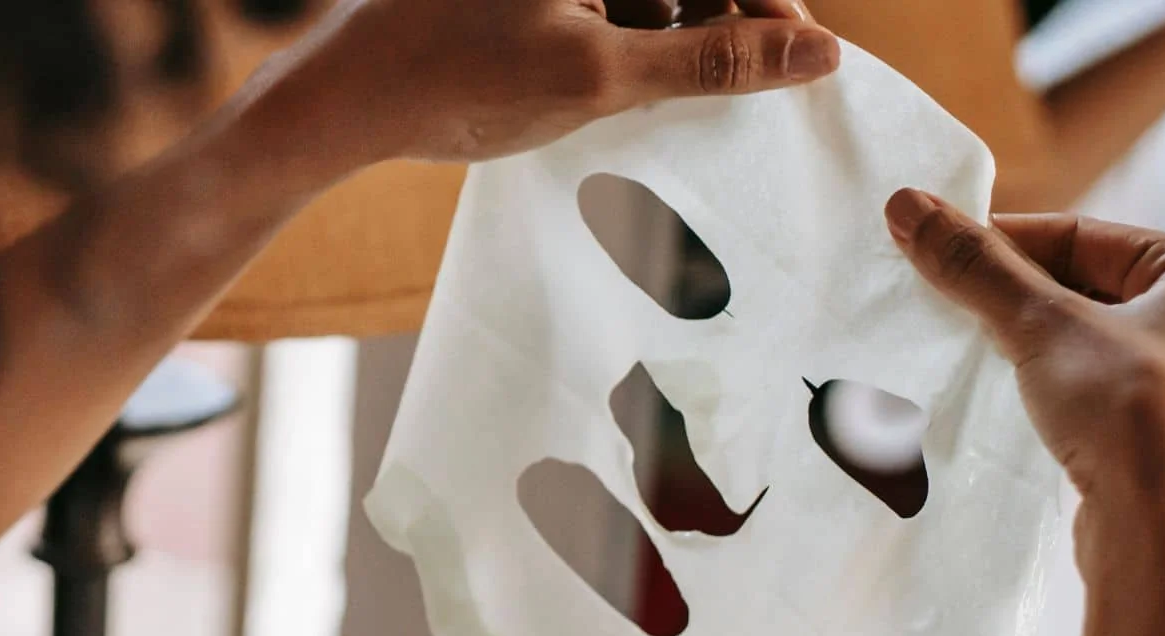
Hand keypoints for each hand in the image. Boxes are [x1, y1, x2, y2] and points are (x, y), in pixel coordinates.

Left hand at [250, 0, 838, 173]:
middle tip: (746, 87)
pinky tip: (636, 87)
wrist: (349, 97)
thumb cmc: (460, 77)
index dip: (769, 3)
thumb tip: (815, 54)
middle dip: (725, 20)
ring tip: (685, 96)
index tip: (803, 57)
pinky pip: (615, 2)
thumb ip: (713, 60)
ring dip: (683, 35)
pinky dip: (637, 40)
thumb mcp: (600, 75)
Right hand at [884, 189, 1164, 606]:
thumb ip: (976, 266)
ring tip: (970, 351)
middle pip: (1092, 286)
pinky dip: (1058, 388)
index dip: (1004, 241)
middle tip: (944, 302)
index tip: (938, 253)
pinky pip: (1109, 393)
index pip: (1086, 235)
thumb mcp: (1045, 329)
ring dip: (1032, 344)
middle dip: (1015, 295)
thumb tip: (905, 205)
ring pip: (1097, 342)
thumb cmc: (1134, 423)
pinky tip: (1015, 402)